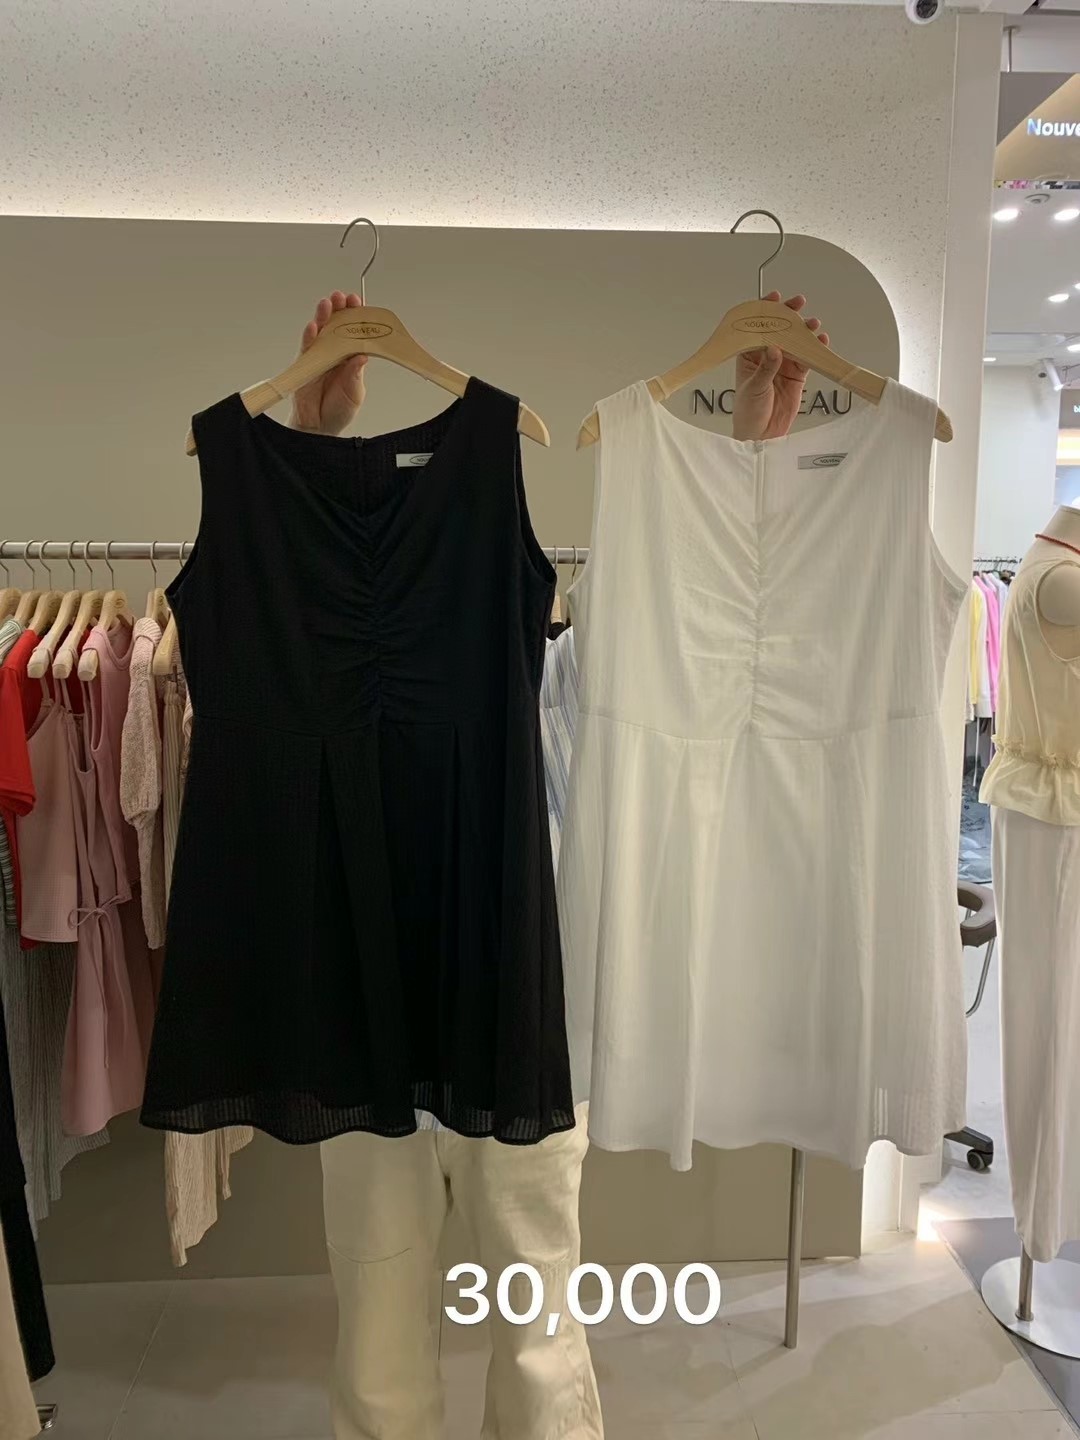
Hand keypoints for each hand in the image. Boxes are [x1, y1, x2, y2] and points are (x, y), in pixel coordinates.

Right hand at [289, 292, 368, 434]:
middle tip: (342, 297)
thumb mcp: (355, 393)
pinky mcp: (305, 365)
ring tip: (327, 304)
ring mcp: (319, 357)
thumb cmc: (339, 410)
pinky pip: (306, 348)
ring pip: (321, 332)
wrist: (320, 427)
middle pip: (337, 326)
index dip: (356, 316)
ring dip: (323, 317)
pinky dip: (309, 337)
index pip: (355, 332)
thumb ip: (356, 375)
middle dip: (339, 309)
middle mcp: (335, 353)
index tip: (359, 302)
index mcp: (350, 357)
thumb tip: (362, 356)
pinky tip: (313, 327)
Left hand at [732, 293, 829, 441]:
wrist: (760, 435)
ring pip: (795, 342)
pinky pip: (807, 358)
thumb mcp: (753, 387)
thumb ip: (766, 368)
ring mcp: (783, 365)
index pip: (757, 328)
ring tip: (813, 323)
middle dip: (788, 316)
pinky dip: (815, 349)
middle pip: (779, 330)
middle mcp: (766, 357)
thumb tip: (774, 349)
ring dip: (804, 331)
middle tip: (798, 304)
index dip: (765, 311)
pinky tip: (821, 341)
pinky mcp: (797, 376)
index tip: (774, 298)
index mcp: (748, 355)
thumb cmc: (747, 411)